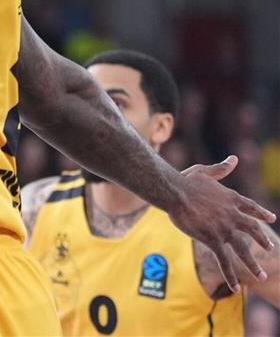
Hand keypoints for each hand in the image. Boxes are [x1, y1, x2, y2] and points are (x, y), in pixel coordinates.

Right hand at [168, 155, 275, 291]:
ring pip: (243, 250)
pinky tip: (236, 287)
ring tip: (261, 276)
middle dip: (261, 241)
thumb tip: (234, 159)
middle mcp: (233, 215)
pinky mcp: (214, 240)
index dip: (261, 213)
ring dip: (252, 265)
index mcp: (231, 198)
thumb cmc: (186, 180)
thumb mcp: (206, 172)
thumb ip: (221, 169)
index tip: (270, 218)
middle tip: (270, 248)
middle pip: (252, 231)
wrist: (175, 192)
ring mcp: (225, 229)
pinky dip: (231, 275)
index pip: (251, 208)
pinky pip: (224, 261)